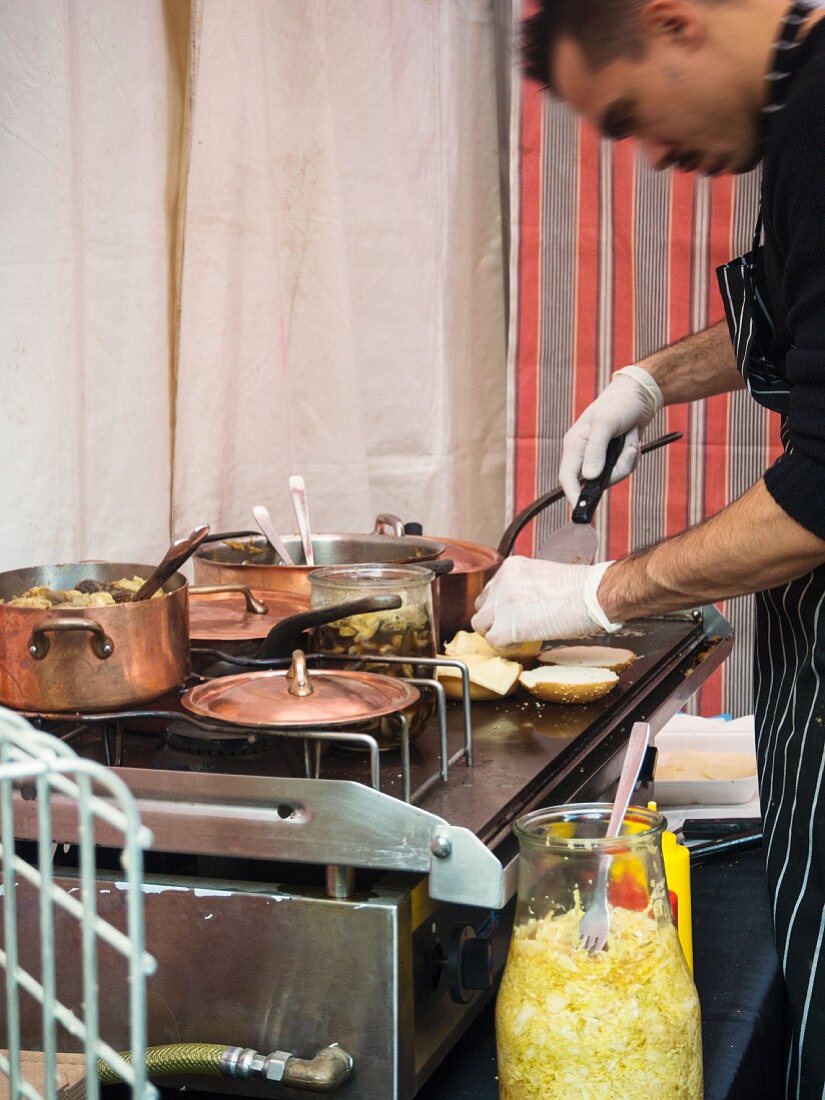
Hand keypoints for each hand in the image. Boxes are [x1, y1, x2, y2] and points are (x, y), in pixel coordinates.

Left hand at [471, 556, 621, 646]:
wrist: (591, 596)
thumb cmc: (580, 588)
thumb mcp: (545, 576)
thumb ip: (525, 586)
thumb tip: (520, 606)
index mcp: (512, 567)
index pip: (491, 589)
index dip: (499, 605)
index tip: (510, 613)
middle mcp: (502, 581)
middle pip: (481, 605)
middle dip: (494, 617)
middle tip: (511, 626)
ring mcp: (501, 603)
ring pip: (480, 623)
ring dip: (495, 632)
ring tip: (515, 636)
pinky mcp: (506, 625)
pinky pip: (493, 640)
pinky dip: (505, 645)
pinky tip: (521, 642)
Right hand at [559, 366, 662, 507]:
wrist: (639, 395)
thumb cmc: (619, 404)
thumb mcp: (606, 423)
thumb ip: (596, 450)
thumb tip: (589, 477)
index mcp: (574, 444)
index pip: (567, 477)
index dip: (572, 494)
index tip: (581, 508)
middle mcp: (584, 453)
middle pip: (595, 481)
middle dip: (617, 469)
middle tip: (630, 451)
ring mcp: (599, 457)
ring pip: (613, 476)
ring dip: (627, 460)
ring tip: (632, 439)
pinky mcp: (613, 457)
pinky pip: (623, 469)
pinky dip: (632, 457)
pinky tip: (633, 440)